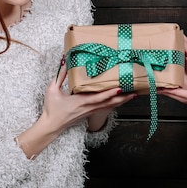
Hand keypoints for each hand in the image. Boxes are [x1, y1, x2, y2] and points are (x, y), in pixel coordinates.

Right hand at [15, 59, 134, 158]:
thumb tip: (65, 61)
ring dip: (121, 101)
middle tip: (135, 92)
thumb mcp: (52, 90)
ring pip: (109, 106)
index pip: (99, 98)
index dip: (110, 93)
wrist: (51, 126)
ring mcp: (90, 111)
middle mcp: (88, 107)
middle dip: (123, 98)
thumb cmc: (52, 108)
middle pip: (109, 103)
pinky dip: (114, 103)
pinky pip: (105, 108)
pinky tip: (121, 100)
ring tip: (133, 95)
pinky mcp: (90, 113)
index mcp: (81, 101)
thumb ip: (60, 75)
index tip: (121, 88)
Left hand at [162, 81, 186, 108]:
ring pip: (183, 95)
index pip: (185, 94)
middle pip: (180, 97)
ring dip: (172, 92)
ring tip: (162, 86)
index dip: (173, 92)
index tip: (162, 88)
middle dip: (168, 93)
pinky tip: (177, 85)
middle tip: (155, 87)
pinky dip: (180, 89)